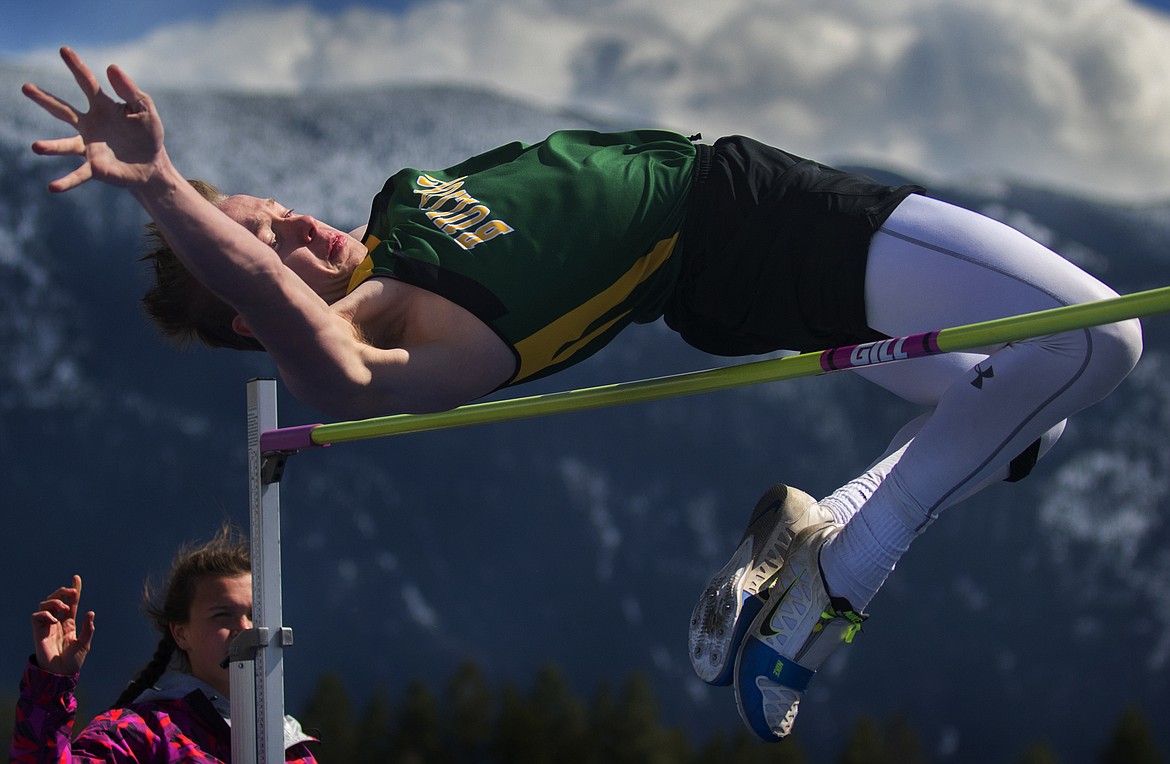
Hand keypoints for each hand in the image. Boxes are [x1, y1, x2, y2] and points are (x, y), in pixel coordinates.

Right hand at [22, 46, 165, 192]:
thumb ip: (130, 90)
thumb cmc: (147, 134)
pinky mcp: (95, 168)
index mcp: (103, 107)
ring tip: (36, 147)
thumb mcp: (145, 110)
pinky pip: (78, 175)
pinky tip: (53, 187)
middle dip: (44, 100)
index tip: (63, 50)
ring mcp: (90, 147)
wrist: (152, 165)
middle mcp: (90, 125)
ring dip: (51, 147)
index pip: (87, 83)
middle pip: (63, 110)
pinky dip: (66, 181)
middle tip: (25, 87)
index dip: (76, 66)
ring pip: (65, 146)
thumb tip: (111, 67)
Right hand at [32, 575, 95, 675]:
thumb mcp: (84, 643)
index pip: (72, 602)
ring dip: (54, 601)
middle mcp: (58, 622)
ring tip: (63, 607)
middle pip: (57, 599)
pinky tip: (53, 619)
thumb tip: (91, 612)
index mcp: (70, 623)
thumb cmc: (73, 661)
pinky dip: (45, 614)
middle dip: (63, 592)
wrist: (60, 674)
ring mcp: (47, 626)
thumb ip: (88, 628)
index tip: (77, 577)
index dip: (74, 590)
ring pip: (45, 604)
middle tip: (71, 593)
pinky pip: (36, 616)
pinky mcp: (38, 632)